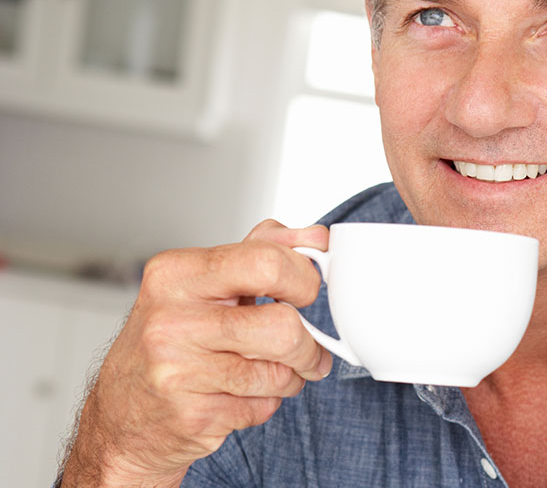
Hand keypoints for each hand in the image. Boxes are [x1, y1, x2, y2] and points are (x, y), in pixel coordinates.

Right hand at [60, 220, 332, 487]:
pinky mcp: (191, 417)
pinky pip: (263, 407)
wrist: (121, 418)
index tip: (307, 292)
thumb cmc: (171, 341)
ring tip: (274, 372)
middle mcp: (172, 321)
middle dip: (309, 341)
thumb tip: (314, 238)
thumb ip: (261, 250)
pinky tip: (241, 395)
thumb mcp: (205, 283)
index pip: (267, 262)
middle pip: (282, 325)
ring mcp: (178, 371)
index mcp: (177, 274)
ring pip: (279, 373)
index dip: (304, 279)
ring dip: (291, 377)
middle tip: (310, 345)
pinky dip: (266, 402)